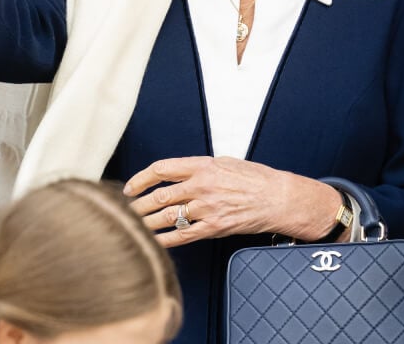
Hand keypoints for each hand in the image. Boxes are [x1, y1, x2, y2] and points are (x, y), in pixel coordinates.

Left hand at [124, 156, 342, 247]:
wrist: (279, 198)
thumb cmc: (253, 178)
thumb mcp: (222, 162)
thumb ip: (195, 167)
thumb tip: (171, 174)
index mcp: (201, 166)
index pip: (161, 170)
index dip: (140, 179)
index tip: (129, 187)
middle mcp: (202, 186)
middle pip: (159, 195)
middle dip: (137, 204)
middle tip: (123, 210)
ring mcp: (207, 208)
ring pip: (167, 216)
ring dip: (145, 222)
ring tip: (130, 225)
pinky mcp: (214, 227)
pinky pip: (182, 235)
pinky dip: (164, 239)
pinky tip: (151, 241)